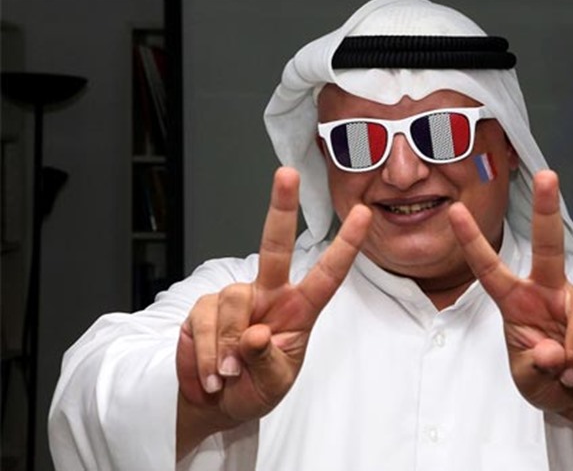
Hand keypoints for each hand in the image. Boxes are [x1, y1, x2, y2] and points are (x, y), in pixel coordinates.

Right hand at [175, 167, 370, 456]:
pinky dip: (206, 354)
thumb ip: (268, 360)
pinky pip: (204, 321)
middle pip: (275, 246)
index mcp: (298, 310)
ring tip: (228, 374)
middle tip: (287, 174)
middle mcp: (268, 295)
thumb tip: (254, 334)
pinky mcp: (204, 308)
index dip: (346, 246)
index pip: (327, 275)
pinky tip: (210, 374)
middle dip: (280, 208)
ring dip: (227, 346)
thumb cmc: (254, 389)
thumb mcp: (273, 384)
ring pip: (233, 299)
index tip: (363, 215)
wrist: (214, 403)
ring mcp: (235, 299)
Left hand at [449, 170, 572, 443]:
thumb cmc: (548, 382)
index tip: (455, 211)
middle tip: (547, 174)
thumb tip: (552, 351)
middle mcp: (550, 290)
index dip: (472, 242)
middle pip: (548, 245)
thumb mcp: (529, 381)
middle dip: (547, 209)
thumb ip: (535, 366)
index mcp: (517, 301)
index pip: (489, 269)